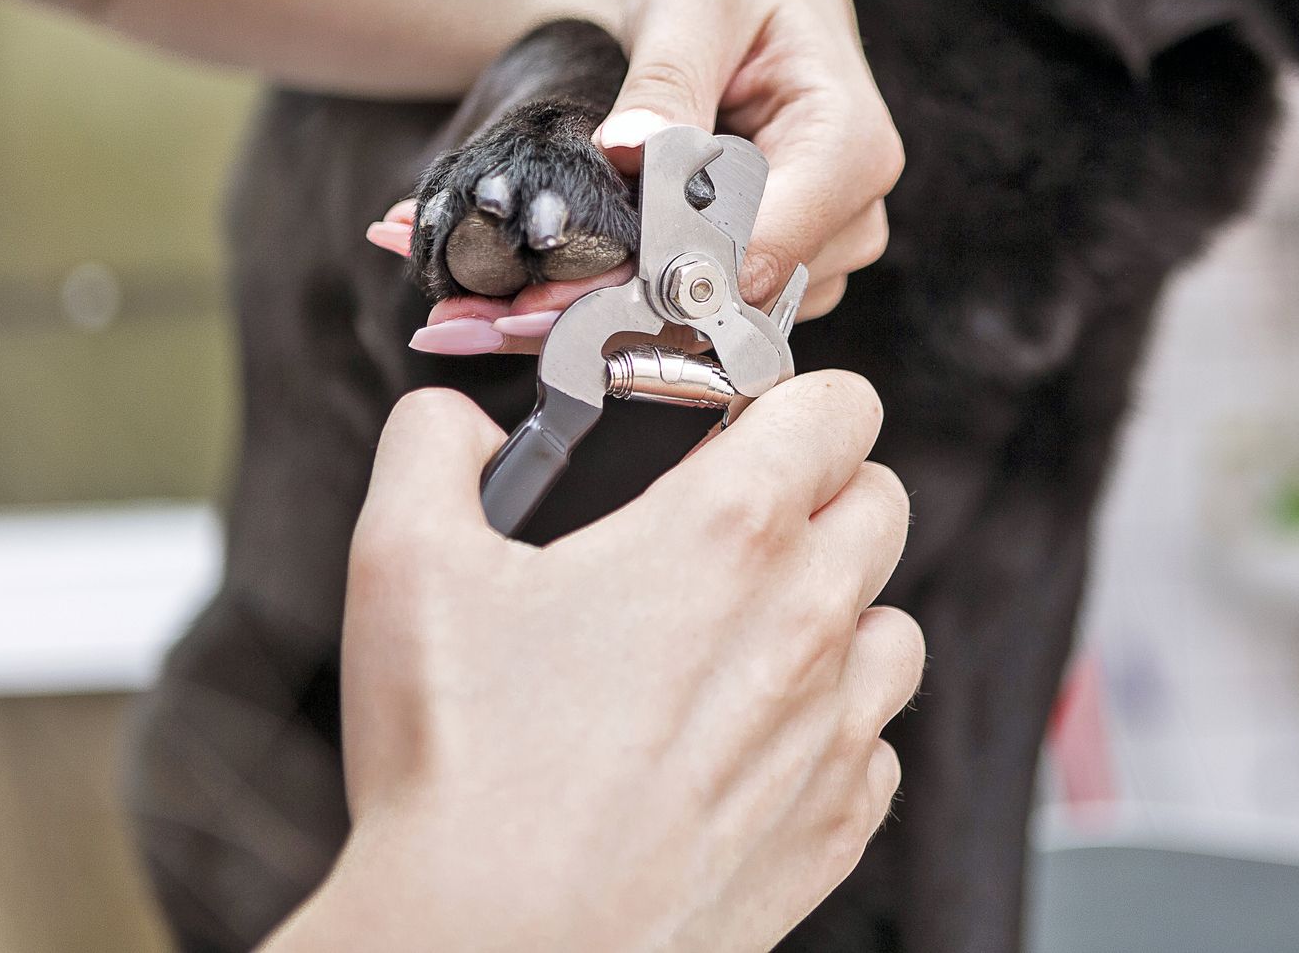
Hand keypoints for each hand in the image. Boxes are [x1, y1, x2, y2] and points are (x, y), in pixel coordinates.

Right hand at [268, 375, 922, 952]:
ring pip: (894, 625)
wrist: (494, 949)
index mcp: (728, 532)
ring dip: (838, 614)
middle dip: (819, 493)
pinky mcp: (836, 823)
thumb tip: (456, 422)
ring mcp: (835, 729)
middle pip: (883, 502)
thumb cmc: (459, 769)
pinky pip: (876, 744)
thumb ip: (432, 448)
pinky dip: (830, 730)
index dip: (794, 400)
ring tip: (741, 638)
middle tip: (731, 527)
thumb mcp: (404, 563)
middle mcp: (807, 620)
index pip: (842, 406)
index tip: (743, 424)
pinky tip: (744, 742)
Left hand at [367, 0, 900, 355]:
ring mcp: (819, 255)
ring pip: (706, 318)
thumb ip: (666, 78)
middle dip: (602, 312)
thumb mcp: (692, 2)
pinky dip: (617, 306)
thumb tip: (629, 149)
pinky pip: (696, 308)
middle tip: (479, 318)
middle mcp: (852, 218)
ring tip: (483, 308)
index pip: (758, 247)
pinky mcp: (776, 272)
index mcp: (851, 148)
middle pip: (726, 298)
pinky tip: (531, 295)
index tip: (546, 295)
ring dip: (598, 318)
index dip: (653, 278)